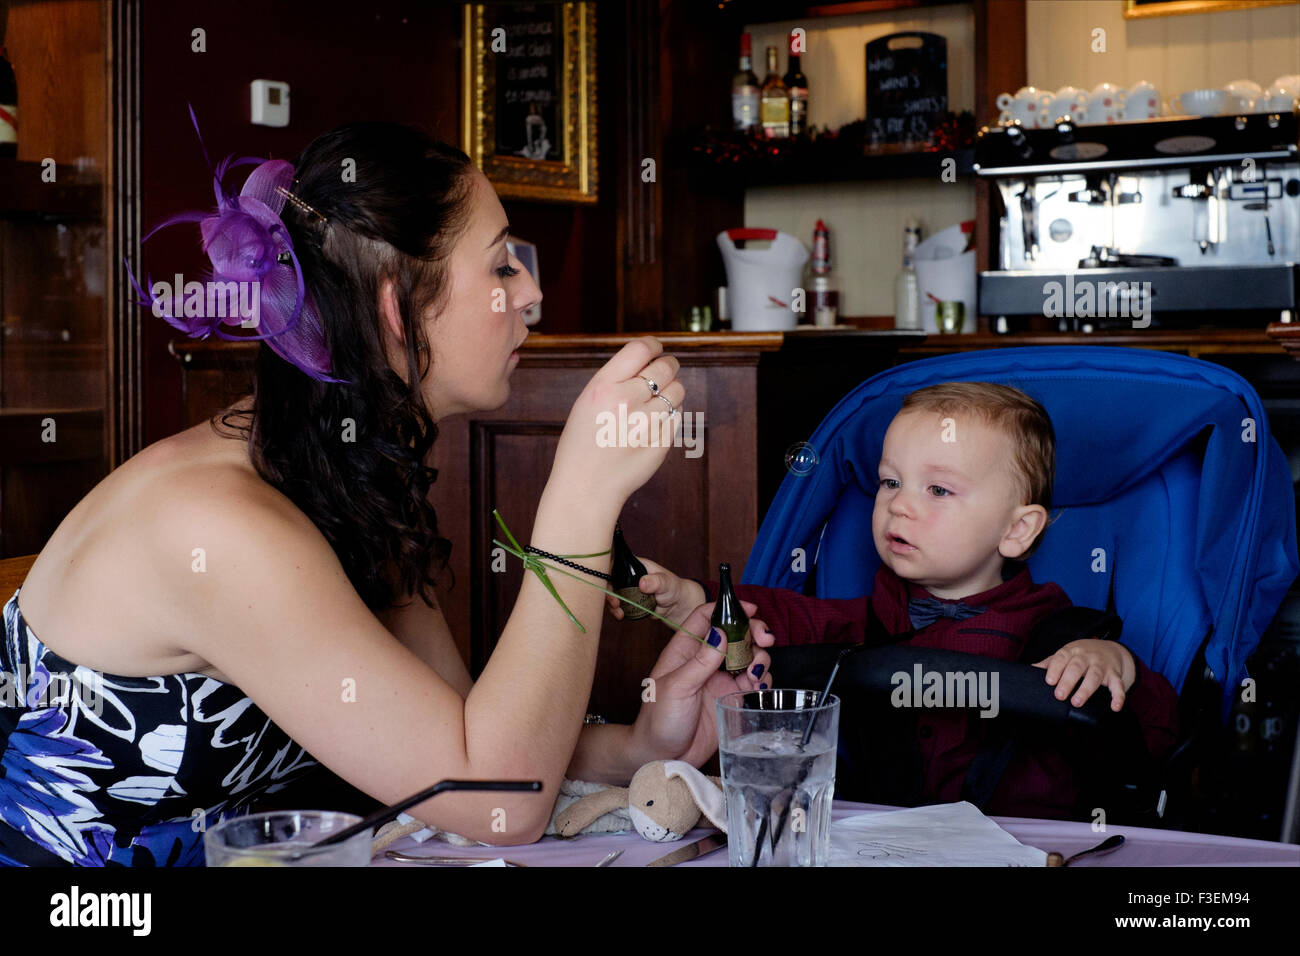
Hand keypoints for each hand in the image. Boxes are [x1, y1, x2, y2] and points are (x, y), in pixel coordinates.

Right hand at [547, 337, 683, 510]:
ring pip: (678, 391)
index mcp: (603, 386)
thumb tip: (650, 358)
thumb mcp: (587, 403)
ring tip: (654, 405)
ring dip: (671, 393)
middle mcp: (627, 400)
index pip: (640, 349)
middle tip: (665, 371)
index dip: (653, 346)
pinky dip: (668, 419)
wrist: (586, 486)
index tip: (657, 349)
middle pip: (666, 367)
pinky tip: (650, 429)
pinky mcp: (662, 441)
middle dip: (668, 366)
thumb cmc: (583, 444)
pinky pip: (676, 418)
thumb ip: (616, 379)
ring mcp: (647, 422)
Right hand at [604, 556, 705, 627]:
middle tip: (615, 603)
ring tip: (619, 614)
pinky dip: (617, 611)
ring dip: (611, 604)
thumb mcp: (667, 583)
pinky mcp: (629, 601)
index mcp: (636, 565)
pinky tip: (622, 616)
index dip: (608, 574)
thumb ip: (656, 582)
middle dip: (609, 593)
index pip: (616, 565)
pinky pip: (618, 605)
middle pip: (610, 581)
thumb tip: (643, 583)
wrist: (677, 605)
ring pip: (612, 594)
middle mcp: (629, 575)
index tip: (610, 587)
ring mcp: (628, 589)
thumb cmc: (674, 588)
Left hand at [628, 600, 775, 768]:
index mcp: (684, 650)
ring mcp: (719, 679)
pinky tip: (759, 686)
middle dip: (753, 632)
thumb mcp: (677, 687)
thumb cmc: (659, 720)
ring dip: (760, 657)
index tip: (749, 608)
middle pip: (734, 634)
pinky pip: (753, 681)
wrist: (662, 756)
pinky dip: (762, 679)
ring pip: (748, 656)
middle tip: (765, 639)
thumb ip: (701, 661)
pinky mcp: (731, 698)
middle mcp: (704, 661)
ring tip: (757, 672)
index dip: (727, 609)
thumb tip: (721, 632)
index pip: (706, 618)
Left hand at [1033, 639, 1135, 711]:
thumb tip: (1030, 670)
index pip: (1061, 658)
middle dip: (1068, 681)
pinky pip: (1118, 685)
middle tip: (1059, 695)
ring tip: (1077, 702)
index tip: (1049, 681)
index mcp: (1071, 651)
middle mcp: (1087, 657)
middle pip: (1077, 667)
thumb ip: (1050, 663)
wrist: (1109, 649)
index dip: (1055, 669)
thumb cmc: (1081, 655)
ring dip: (1086, 689)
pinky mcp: (1115, 675)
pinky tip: (1114, 707)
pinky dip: (1118, 696)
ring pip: (1095, 676)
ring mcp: (1102, 665)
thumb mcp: (1065, 655)